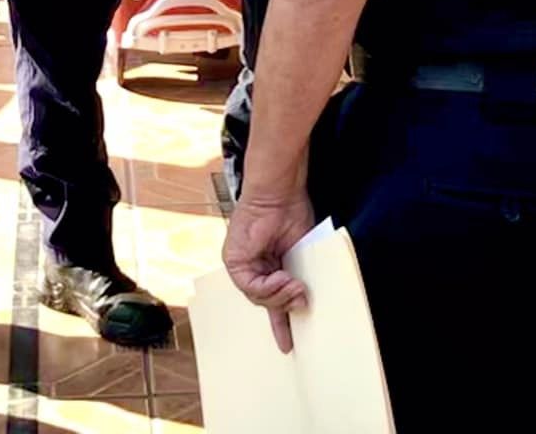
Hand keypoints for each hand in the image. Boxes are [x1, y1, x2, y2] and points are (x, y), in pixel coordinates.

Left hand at [224, 186, 315, 353]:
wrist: (280, 191)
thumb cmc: (291, 212)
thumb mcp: (299, 253)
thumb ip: (295, 279)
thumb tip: (300, 302)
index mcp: (266, 264)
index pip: (270, 299)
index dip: (280, 323)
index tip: (287, 345)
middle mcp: (250, 265)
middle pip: (263, 301)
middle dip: (283, 308)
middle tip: (301, 303)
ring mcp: (240, 263)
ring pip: (256, 297)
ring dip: (278, 294)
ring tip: (295, 285)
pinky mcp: (234, 260)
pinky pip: (250, 286)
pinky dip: (269, 286)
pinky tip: (282, 277)